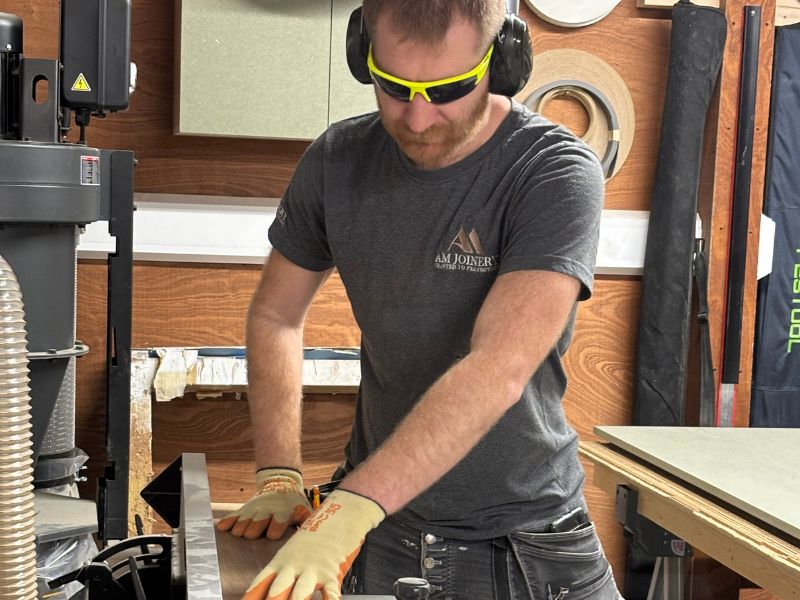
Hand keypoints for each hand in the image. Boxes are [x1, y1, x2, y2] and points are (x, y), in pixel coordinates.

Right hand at [216, 468, 311, 539]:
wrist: (281, 483)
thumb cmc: (294, 503)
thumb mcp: (305, 510)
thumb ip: (309, 523)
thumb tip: (315, 536)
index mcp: (283, 512)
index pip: (278, 521)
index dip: (275, 528)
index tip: (272, 535)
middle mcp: (267, 511)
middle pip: (258, 522)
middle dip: (254, 529)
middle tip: (250, 535)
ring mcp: (255, 509)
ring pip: (245, 519)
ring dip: (241, 526)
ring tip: (238, 533)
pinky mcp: (245, 508)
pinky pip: (234, 516)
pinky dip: (228, 522)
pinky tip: (221, 528)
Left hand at [242, 489, 384, 599]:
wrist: (340, 514)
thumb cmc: (317, 535)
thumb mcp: (295, 551)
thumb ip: (283, 572)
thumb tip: (270, 592)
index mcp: (282, 561)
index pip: (261, 582)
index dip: (251, 595)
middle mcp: (294, 566)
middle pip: (277, 589)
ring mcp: (313, 569)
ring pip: (301, 591)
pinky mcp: (332, 571)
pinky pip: (330, 591)